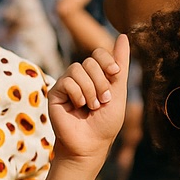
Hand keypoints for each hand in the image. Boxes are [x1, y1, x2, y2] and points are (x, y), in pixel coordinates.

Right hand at [50, 36, 130, 162]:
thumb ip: (120, 65)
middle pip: (90, 61)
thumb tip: (124, 35)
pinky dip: (78, 94)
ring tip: (91, 107)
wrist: (91, 144)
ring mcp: (66, 84)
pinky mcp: (55, 93)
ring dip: (91, 90)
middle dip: (101, 82)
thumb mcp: (119, 92)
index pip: (98, 53)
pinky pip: (67, 81)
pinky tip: (78, 107)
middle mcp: (80, 77)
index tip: (116, 73)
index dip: (108, 60)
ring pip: (78, 69)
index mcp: (95, 76)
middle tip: (102, 101)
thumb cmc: (106, 122)